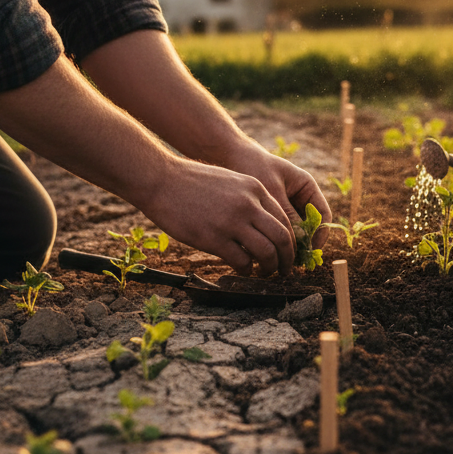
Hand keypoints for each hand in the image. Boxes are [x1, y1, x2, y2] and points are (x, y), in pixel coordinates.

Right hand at [148, 159, 299, 276]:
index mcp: (255, 189)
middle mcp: (249, 204)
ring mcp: (232, 221)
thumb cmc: (192, 181)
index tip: (288, 252)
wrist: (161, 180)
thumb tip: (262, 222)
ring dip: (270, 267)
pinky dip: (246, 269)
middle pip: (282, 237)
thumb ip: (249, 198)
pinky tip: (242, 270)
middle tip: (285, 270)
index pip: (285, 219)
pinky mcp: (214, 238)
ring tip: (266, 273)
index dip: (291, 240)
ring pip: (267, 252)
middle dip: (288, 258)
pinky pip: (242, 260)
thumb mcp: (230, 181)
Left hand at [221, 142, 332, 269]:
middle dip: (304, 244)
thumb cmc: (254, 166)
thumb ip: (286, 214)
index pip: (323, 216)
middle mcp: (301, 197)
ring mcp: (288, 205)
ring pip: (296, 231)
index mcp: (307, 187)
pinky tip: (267, 250)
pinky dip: (277, 239)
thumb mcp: (272, 190)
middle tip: (293, 262)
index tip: (309, 251)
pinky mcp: (273, 212)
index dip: (319, 235)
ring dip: (290, 245)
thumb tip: (298, 242)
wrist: (231, 155)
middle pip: (311, 227)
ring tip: (279, 258)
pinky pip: (281, 229)